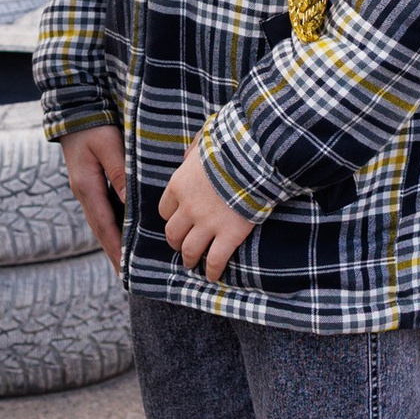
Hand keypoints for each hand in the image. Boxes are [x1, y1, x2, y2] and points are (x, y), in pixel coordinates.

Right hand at [61, 123, 128, 269]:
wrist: (74, 109)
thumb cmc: (93, 125)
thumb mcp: (108, 145)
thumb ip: (119, 172)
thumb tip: (129, 201)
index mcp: (87, 187)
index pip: (104, 226)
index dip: (115, 249)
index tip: (125, 270)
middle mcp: (84, 193)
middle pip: (101, 230)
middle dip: (113, 253)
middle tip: (127, 277)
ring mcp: (86, 189)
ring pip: (101, 222)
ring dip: (112, 241)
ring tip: (126, 261)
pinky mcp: (90, 183)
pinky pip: (103, 210)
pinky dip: (112, 225)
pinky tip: (123, 231)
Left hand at [158, 145, 258, 280]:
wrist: (254, 158)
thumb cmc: (230, 146)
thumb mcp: (204, 141)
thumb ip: (193, 151)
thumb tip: (189, 156)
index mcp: (179, 186)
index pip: (165, 209)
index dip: (172, 217)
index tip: (178, 220)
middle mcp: (188, 208)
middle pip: (173, 233)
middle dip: (175, 242)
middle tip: (181, 246)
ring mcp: (208, 224)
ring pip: (190, 250)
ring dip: (189, 259)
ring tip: (192, 264)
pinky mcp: (229, 235)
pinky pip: (216, 260)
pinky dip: (213, 271)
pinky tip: (213, 277)